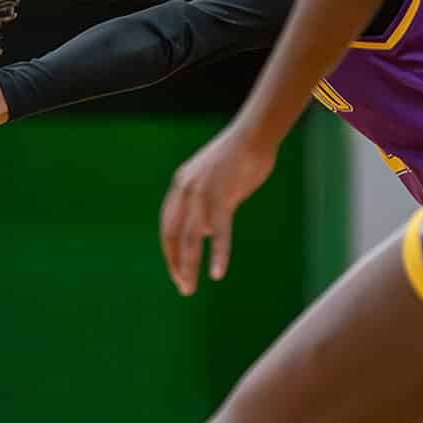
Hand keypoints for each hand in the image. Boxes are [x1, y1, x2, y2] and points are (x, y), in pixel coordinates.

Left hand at [160, 122, 276, 295]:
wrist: (254, 135)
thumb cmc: (238, 159)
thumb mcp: (213, 184)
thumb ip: (205, 208)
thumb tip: (203, 233)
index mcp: (180, 186)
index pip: (168, 226)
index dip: (170, 251)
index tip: (176, 270)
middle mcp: (185, 191)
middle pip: (173, 235)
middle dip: (175, 263)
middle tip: (182, 286)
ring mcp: (201, 194)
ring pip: (191, 238)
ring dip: (189, 265)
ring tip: (189, 287)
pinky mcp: (222, 196)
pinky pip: (218, 232)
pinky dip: (217, 253)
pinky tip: (217, 272)